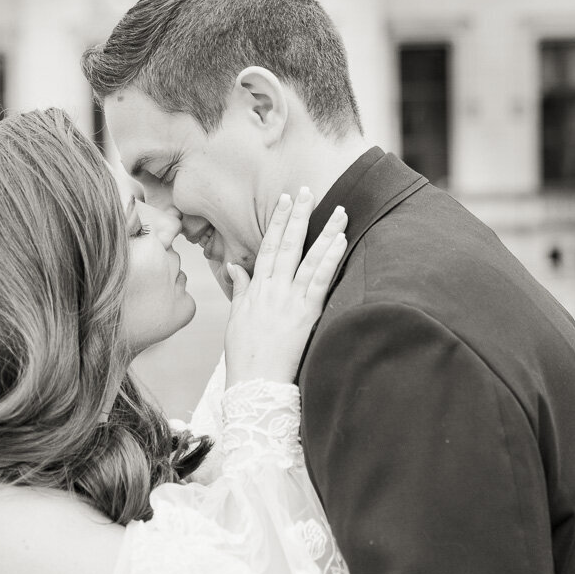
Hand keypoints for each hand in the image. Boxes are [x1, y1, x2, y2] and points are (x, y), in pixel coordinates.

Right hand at [224, 188, 347, 387]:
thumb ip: (240, 289)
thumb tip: (234, 267)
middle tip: (307, 191)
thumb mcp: (236, 319)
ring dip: (324, 232)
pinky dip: (330, 259)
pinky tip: (340, 241)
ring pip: (309, 258)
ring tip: (339, 211)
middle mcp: (273, 290)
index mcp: (256, 290)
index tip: (285, 200)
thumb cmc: (245, 355)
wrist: (255, 382)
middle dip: (298, 216)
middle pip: (287, 245)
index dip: (277, 222)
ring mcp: (290, 300)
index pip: (268, 247)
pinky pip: (320, 281)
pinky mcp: (306, 314)